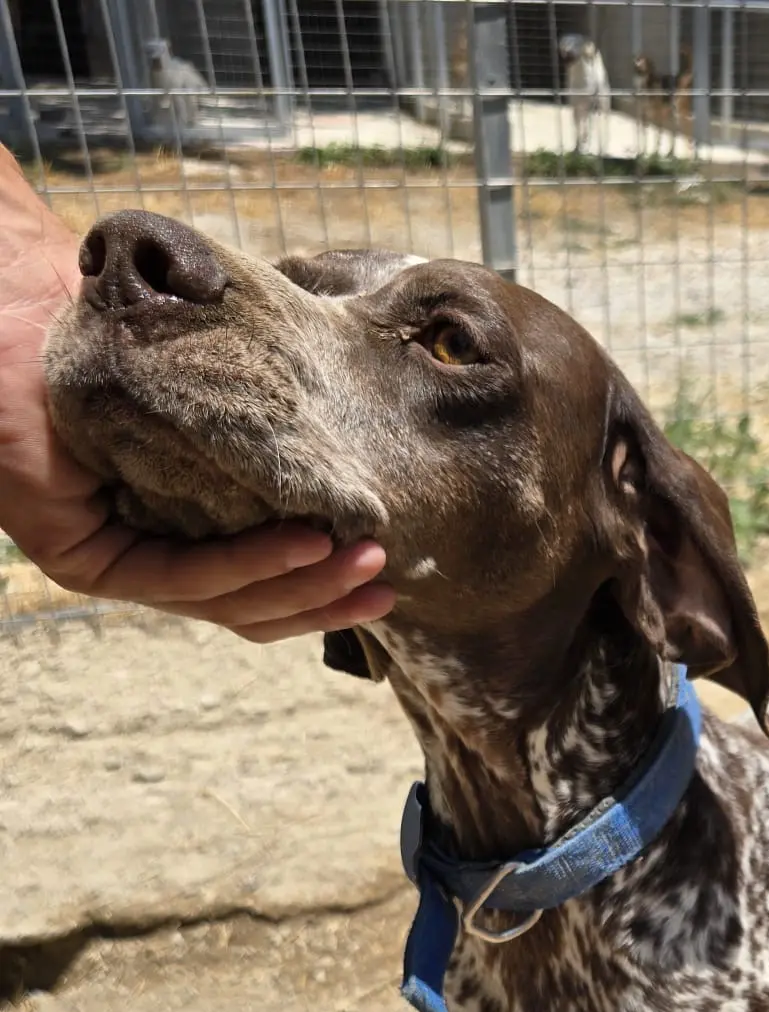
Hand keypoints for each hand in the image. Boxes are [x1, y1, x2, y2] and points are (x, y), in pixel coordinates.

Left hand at [0, 152, 395, 640]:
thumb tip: (348, 445)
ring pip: (224, 603)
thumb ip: (256, 437)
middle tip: (384, 581)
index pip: (252, 588)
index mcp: (171, 531)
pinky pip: (182, 577)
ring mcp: (110, 566)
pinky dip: (251, 564)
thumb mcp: (208, 392)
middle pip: (246, 609)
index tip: (382, 579)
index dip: (320, 593)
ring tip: (363, 563)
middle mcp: (142, 559)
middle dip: (324, 600)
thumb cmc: (107, 325)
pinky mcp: (81, 563)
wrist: (17, 299)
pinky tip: (306, 545)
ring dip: (304, 588)